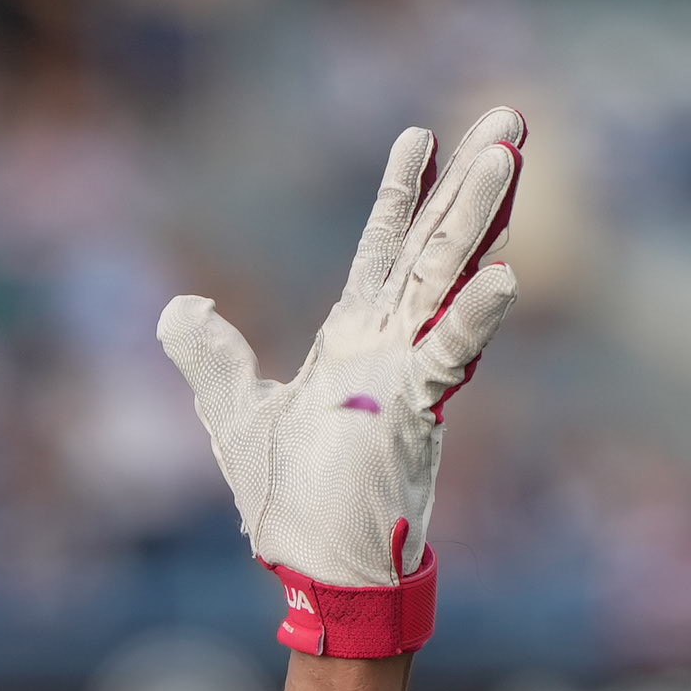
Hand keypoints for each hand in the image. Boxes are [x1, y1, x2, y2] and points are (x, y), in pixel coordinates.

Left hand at [157, 109, 528, 659]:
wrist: (317, 574)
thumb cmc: (292, 506)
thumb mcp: (236, 416)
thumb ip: (211, 358)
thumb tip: (178, 307)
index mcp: (354, 343)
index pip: (383, 251)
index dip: (402, 194)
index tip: (422, 136)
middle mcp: (390, 347)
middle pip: (433, 245)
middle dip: (471, 181)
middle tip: (511, 116)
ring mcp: (408, 374)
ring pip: (448, 278)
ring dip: (481, 218)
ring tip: (512, 153)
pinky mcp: (413, 413)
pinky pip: (449, 357)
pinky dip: (472, 319)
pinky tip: (505, 277)